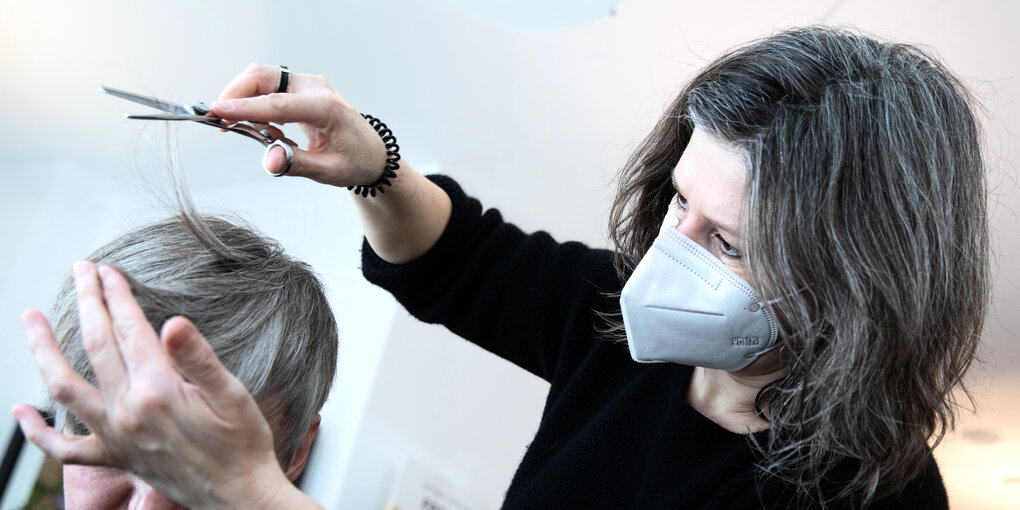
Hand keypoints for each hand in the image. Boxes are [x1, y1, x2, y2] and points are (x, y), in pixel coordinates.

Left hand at [13, 262, 304, 508]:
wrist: (240, 495)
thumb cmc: (244, 444)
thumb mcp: (234, 395)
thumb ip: (199, 358)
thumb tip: (174, 323)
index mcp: (158, 391)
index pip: (129, 329)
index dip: (117, 295)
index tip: (108, 270)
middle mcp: (128, 412)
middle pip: (96, 345)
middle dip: (86, 302)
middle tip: (80, 271)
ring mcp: (116, 436)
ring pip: (64, 387)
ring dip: (43, 350)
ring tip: (31, 321)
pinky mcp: (116, 457)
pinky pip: (64, 449)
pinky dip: (37, 431)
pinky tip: (23, 411)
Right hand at [210, 63, 387, 186]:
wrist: (373, 154)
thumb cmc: (355, 161)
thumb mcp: (329, 171)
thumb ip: (297, 164)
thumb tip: (270, 161)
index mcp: (326, 108)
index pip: (277, 103)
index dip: (245, 108)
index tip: (217, 112)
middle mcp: (315, 89)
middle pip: (264, 76)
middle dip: (236, 93)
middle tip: (219, 120)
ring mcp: (308, 85)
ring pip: (262, 77)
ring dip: (244, 98)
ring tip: (246, 130)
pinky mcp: (301, 89)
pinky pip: (269, 86)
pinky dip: (255, 101)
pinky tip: (265, 129)